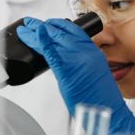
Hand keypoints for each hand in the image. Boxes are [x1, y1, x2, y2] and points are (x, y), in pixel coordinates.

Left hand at [17, 17, 134, 134]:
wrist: (109, 111)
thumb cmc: (102, 98)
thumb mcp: (95, 72)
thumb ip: (80, 61)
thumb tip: (64, 57)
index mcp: (93, 51)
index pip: (74, 30)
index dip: (58, 24)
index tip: (48, 23)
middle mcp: (85, 52)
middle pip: (60, 33)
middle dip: (43, 26)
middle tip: (31, 23)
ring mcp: (76, 60)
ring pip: (53, 40)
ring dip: (36, 32)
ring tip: (26, 28)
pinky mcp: (67, 71)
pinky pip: (51, 53)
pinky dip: (42, 43)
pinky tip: (34, 37)